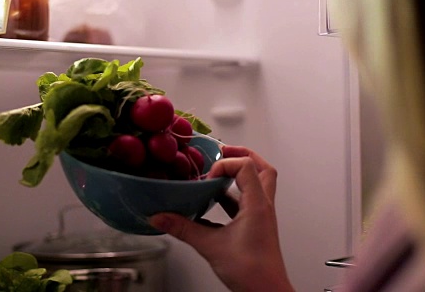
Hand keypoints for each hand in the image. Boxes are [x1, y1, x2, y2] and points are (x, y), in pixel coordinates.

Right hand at [149, 145, 294, 291]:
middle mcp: (263, 206)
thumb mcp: (210, 246)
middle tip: (221, 153)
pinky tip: (211, 203)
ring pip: (257, 183)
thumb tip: (161, 218)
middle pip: (262, 167)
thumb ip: (183, 229)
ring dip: (237, 175)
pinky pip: (246, 201)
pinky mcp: (256, 226)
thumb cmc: (251, 272)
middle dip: (242, 155)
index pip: (246, 166)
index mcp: (258, 204)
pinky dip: (231, 196)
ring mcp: (261, 216)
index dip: (225, 165)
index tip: (206, 179)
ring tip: (214, 175)